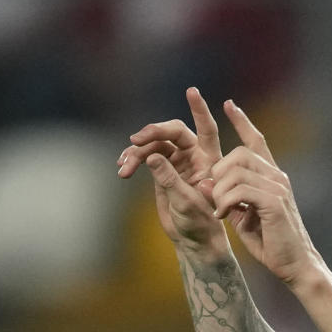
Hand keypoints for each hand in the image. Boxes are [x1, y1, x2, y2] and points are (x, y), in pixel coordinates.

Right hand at [118, 87, 227, 253]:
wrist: (193, 240)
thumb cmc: (200, 224)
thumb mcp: (186, 203)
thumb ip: (169, 179)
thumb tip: (152, 156)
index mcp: (209, 160)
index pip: (206, 128)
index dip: (199, 109)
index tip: (191, 91)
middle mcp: (194, 155)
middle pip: (173, 132)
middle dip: (153, 132)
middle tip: (136, 141)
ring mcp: (177, 161)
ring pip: (154, 144)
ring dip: (137, 152)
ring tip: (124, 167)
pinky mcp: (162, 169)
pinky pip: (145, 156)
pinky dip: (133, 159)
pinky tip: (123, 167)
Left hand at [210, 101, 323, 287]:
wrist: (295, 266)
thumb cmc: (271, 243)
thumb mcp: (241, 216)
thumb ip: (224, 198)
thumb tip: (202, 183)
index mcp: (271, 177)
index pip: (256, 141)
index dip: (242, 121)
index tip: (228, 104)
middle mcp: (277, 177)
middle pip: (239, 154)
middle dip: (218, 172)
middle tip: (214, 197)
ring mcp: (278, 187)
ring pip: (236, 171)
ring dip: (218, 191)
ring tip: (219, 210)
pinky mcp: (275, 202)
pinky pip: (240, 189)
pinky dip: (225, 201)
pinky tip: (222, 216)